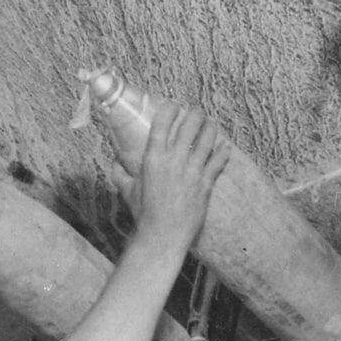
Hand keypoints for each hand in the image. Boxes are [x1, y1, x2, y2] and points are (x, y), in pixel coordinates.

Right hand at [127, 102, 230, 254]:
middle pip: (189, 125)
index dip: (170, 109)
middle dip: (195, 114)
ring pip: (207, 140)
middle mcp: (174, 160)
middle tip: (197, 113)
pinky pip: (218, 162)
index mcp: (153, 157)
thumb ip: (120, 173)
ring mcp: (192, 171)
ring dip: (210, 129)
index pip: (163, 122)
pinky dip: (222, 152)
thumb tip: (115, 163)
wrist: (162, 235)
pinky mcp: (205, 184)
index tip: (173, 105)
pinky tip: (225, 146)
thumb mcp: (127, 190)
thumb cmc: (143, 214)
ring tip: (211, 125)